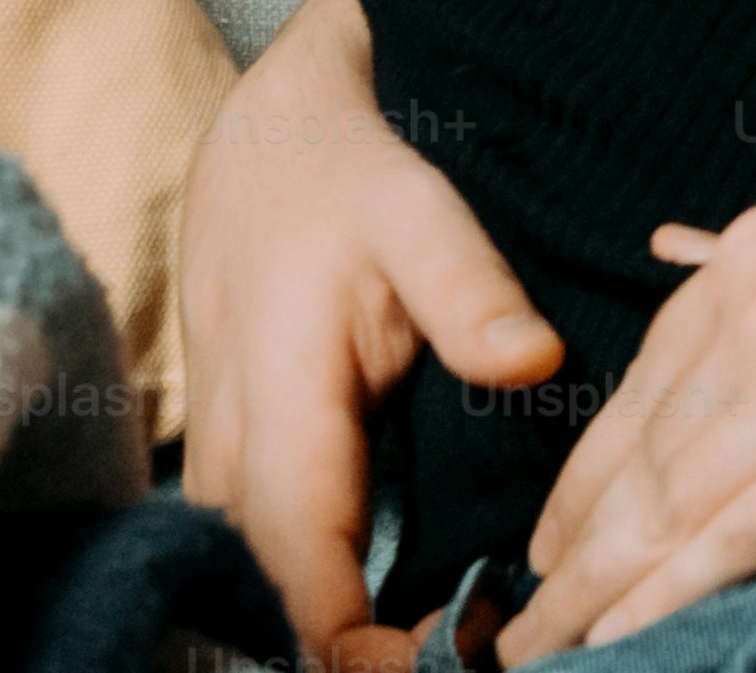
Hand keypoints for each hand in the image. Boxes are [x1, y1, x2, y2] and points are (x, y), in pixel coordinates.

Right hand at [177, 0, 566, 671]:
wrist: (268, 135)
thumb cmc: (348, 171)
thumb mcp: (420, 208)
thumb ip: (470, 290)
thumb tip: (534, 362)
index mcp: (279, 389)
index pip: (300, 545)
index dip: (344, 629)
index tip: (410, 669)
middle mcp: (234, 438)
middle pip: (270, 581)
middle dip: (341, 645)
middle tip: (444, 668)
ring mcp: (221, 450)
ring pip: (253, 568)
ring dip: (318, 619)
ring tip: (417, 656)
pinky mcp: (231, 451)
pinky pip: (255, 542)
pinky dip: (307, 580)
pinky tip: (378, 616)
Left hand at [506, 64, 755, 658]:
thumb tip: (713, 260)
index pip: (639, 392)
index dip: (586, 483)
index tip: (557, 542)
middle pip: (631, 465)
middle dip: (569, 560)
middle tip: (521, 631)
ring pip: (661, 519)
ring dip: (595, 606)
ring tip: (544, 662)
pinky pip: (730, 553)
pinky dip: (663, 612)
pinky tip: (621, 649)